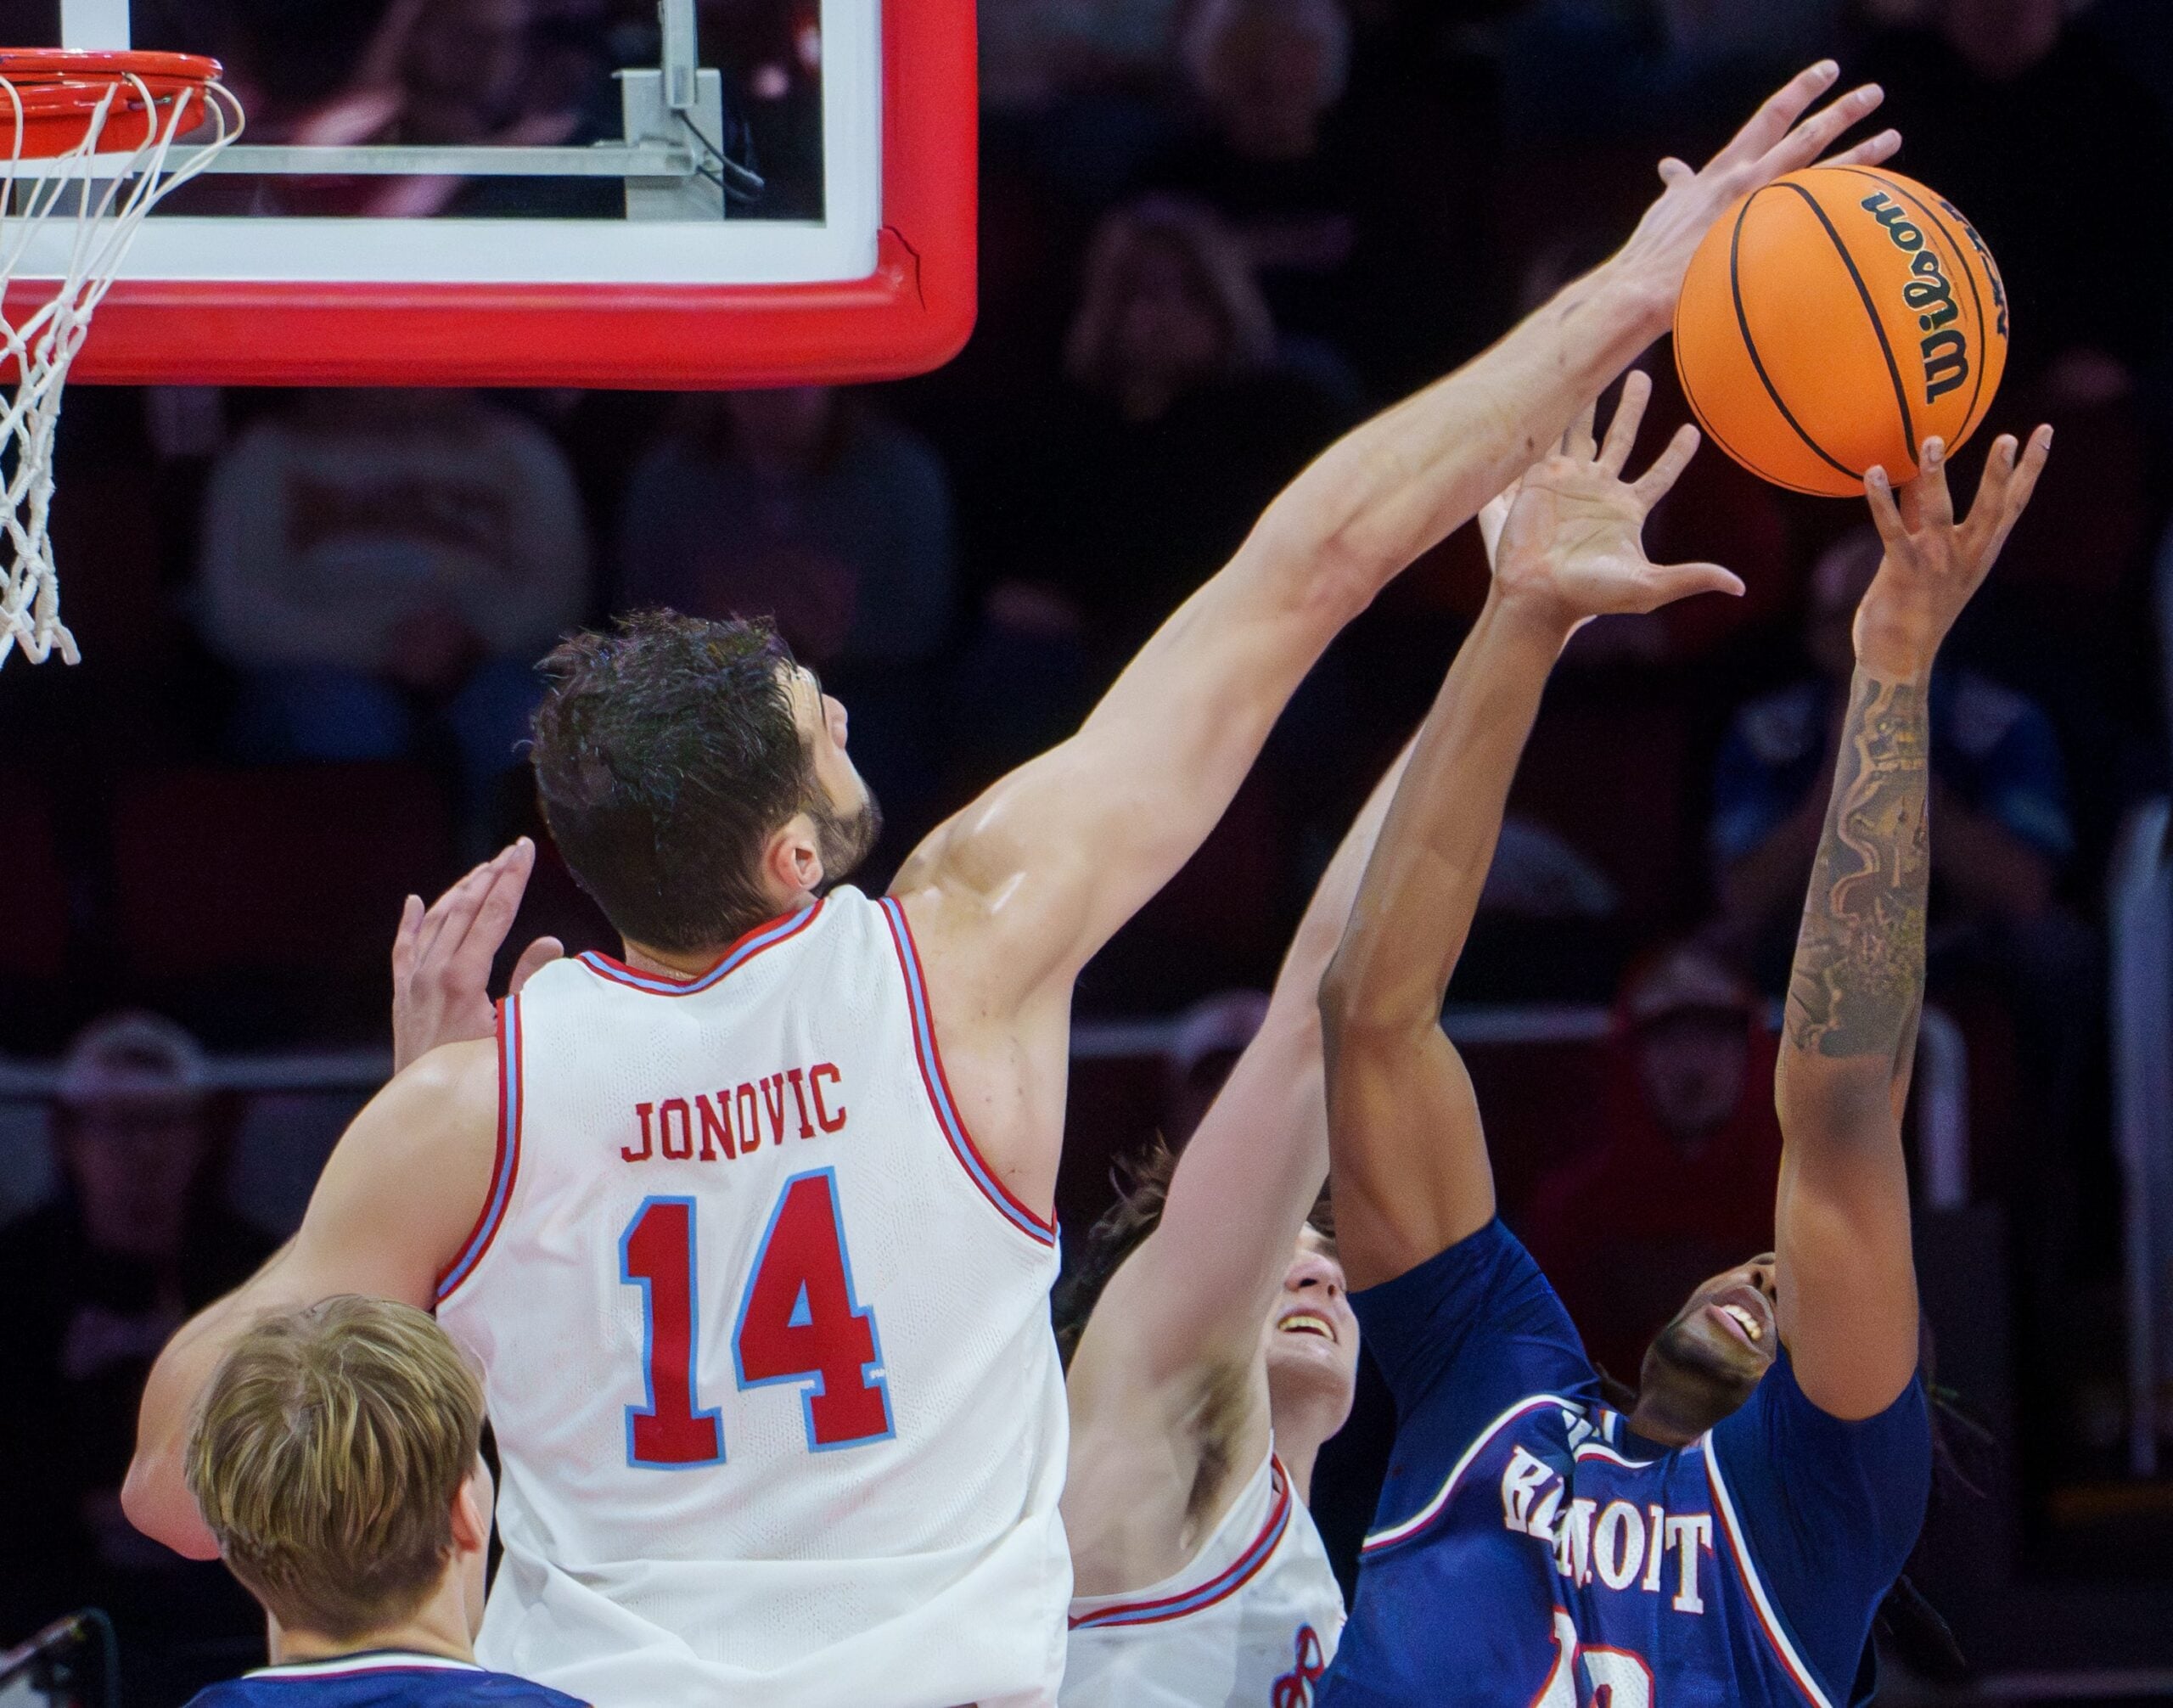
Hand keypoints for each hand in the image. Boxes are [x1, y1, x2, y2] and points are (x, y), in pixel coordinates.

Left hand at [392, 839, 563, 1072]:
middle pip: (463, 909)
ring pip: (434, 922)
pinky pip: (404, 949)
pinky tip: (414, 902)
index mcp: (462, 978)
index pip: (492, 914)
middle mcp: (431, 974)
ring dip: (459, 892)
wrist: (426, 1120)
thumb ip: (532, 985)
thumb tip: (550, 943)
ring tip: (482, 869)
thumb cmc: (480, 1082)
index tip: (525, 850)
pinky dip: (411, 922)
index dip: (511, 879)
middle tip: (512, 851)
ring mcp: (413, 985)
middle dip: (490, 876)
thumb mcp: (519, 1035)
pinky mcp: (402, 999)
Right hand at [1487, 371, 1743, 634]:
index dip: (1676, 453)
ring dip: (1589, 400)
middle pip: (1621, 437)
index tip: (1691, 431)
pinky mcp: (1539, 480)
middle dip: (1632, 407)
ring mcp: (1568, 482)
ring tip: (1595, 367)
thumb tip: (1739, 586)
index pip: (1660, 474)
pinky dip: (1551, 414)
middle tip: (1641, 376)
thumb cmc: (1590, 596)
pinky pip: (1548, 439)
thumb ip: (1691, 577)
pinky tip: (1552, 389)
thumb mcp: (1648, 587)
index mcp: (1627, 510)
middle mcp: (1599, 490)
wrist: (1538, 595)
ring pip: (1582, 430)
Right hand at [1612, 62, 1899, 308]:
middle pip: (1806, 135)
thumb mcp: (1665, 209)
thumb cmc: (1652, 256)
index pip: (1769, 118)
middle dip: (1842, 110)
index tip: (1826, 73)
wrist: (1645, 290)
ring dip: (1862, 153)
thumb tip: (1671, 168)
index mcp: (1724, 170)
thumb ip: (1679, 185)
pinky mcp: (1771, 244)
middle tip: (1873, 93)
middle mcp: (1749, 181)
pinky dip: (1850, 208)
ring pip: (1824, 173)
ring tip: (1893, 138)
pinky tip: (1877, 201)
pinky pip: (1822, 219)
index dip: (1800, 92)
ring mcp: (1763, 211)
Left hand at [1855, 426, 2052, 683]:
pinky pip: (1892, 529)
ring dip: (1936, 475)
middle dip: (2003, 473)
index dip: (2030, 468)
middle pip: (1993, 507)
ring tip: (1933, 441)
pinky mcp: (1902, 572)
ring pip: (1941, 512)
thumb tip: (1912, 481)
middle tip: (2011, 437)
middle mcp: (1965, 556)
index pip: (2014, 503)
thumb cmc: (1913, 610)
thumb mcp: (1931, 562)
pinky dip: (1882, 500)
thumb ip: (1922, 521)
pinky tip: (1874, 472)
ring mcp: (1936, 564)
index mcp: (1979, 551)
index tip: (2044, 432)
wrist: (1899, 661)